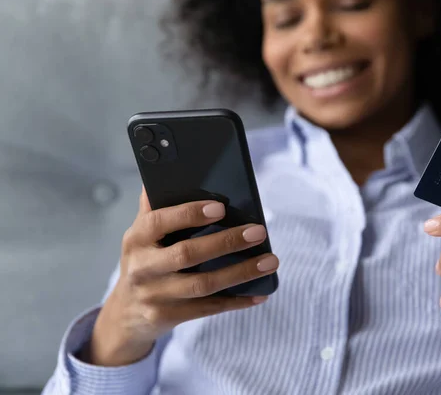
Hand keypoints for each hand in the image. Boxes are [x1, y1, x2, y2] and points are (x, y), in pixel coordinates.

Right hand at [85, 187, 278, 366]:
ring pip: (203, 284)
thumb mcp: (140, 235)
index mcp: (136, 238)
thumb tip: (164, 169)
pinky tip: (260, 293)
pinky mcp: (168, 317)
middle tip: (259, 232)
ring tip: (270, 261)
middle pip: (187, 255)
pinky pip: (208, 308)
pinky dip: (237, 301)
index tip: (221, 207)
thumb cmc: (143, 261)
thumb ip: (154, 207)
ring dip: (240, 273)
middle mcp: (142, 268)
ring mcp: (155, 295)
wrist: (124, 314)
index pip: (160, 221)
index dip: (189, 213)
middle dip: (226, 242)